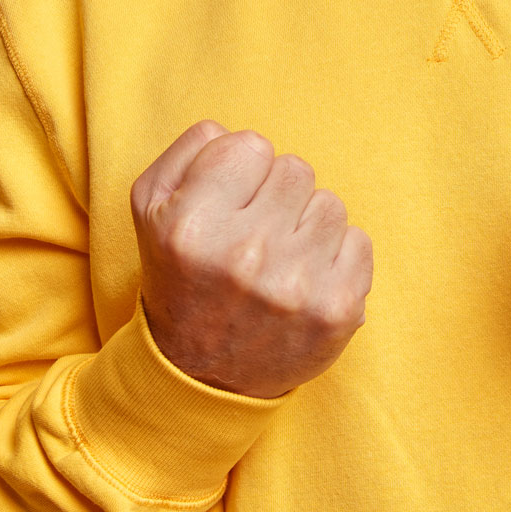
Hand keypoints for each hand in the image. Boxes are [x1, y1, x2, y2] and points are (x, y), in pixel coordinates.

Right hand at [130, 120, 373, 398]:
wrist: (199, 378)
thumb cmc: (180, 276)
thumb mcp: (151, 207)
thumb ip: (191, 150)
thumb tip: (240, 133)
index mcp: (192, 225)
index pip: (251, 145)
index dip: (241, 171)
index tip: (229, 204)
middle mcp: (243, 255)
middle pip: (296, 169)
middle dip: (276, 196)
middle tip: (253, 236)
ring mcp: (295, 286)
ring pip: (330, 203)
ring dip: (307, 225)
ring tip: (278, 259)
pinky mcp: (336, 311)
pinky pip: (359, 241)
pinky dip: (337, 257)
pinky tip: (305, 280)